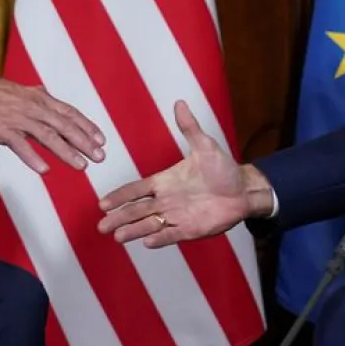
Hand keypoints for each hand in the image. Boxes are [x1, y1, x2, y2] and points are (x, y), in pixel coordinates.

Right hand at [0, 72, 104, 173]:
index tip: (101, 139)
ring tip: (81, 166)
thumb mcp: (15, 89)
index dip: (86, 126)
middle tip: (99, 156)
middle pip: (64, 125)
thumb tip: (45, 93)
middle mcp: (31, 106)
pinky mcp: (1, 130)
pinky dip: (33, 158)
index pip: (68, 112)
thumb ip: (32, 95)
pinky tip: (45, 170)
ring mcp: (16, 118)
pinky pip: (20, 146)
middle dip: (84, 142)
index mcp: (36, 97)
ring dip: (66, 152)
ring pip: (48, 136)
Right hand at [97, 100, 273, 248]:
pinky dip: (160, 238)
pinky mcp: (191, 229)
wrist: (244, 190)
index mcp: (165, 181)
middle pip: (137, 211)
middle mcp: (167, 200)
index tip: (103, 203)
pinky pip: (172, 234)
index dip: (120, 196)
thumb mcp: (205, 146)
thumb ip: (189, 128)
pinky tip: (147, 242)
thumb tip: (180, 103)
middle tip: (101, 226)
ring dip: (134, 230)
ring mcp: (178, 216)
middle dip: (119, 218)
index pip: (136, 190)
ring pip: (150, 224)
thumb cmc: (223, 169)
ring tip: (117, 237)